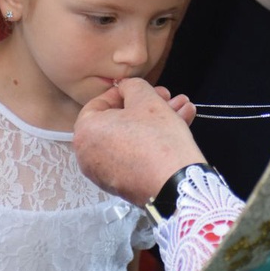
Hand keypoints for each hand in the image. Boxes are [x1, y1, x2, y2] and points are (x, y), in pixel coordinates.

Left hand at [73, 78, 205, 205]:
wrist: (175, 183)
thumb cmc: (157, 139)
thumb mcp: (146, 99)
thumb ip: (132, 85)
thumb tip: (126, 88)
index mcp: (86, 132)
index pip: (100, 103)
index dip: (126, 91)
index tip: (145, 88)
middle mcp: (88, 156)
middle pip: (119, 121)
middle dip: (148, 106)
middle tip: (167, 98)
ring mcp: (105, 174)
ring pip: (131, 138)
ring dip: (157, 121)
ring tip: (183, 109)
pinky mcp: (124, 185)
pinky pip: (135, 155)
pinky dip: (153, 142)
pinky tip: (181, 126)